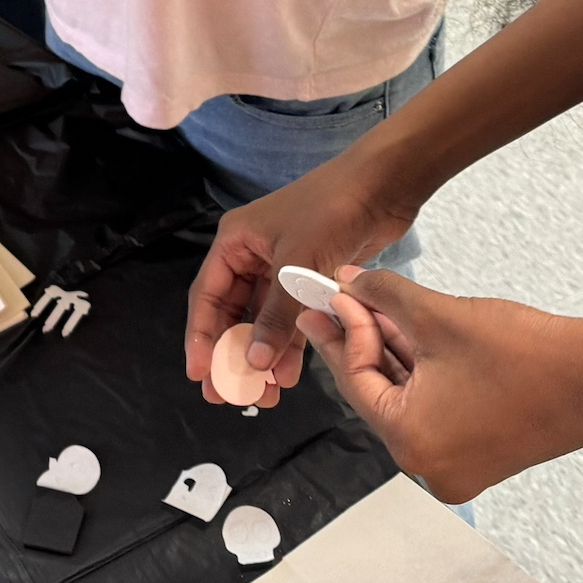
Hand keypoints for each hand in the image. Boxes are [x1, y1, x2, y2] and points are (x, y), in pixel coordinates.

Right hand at [184, 152, 419, 401]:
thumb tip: (252, 361)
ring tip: (265, 395)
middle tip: (230, 394)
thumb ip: (274, 316)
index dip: (202, 337)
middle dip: (232, 354)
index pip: (207, 297)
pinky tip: (291, 374)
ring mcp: (281, 266)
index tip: (201, 374)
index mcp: (235, 242)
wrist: (382, 187)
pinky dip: (291, 343)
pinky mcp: (309, 276)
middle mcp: (252, 255)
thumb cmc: (329, 212)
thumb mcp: (295, 265)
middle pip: (232, 313)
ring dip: (263, 355)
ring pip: (263, 320)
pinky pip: (292, 317)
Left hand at [301, 270, 582, 503]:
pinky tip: (406, 330)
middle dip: (361, 340)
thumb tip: (349, 285)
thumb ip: (382, 297)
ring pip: (407, 397)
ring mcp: (457, 466)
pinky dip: (422, 372)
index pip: (357, 380)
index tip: (328, 297)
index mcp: (412, 444)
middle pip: (378, 391)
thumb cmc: (526, 353)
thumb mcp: (437, 315)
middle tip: (336, 301)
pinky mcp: (480, 455)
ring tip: (370, 305)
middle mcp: (430, 469)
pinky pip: (434, 408)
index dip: (341, 331)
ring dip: (391, 351)